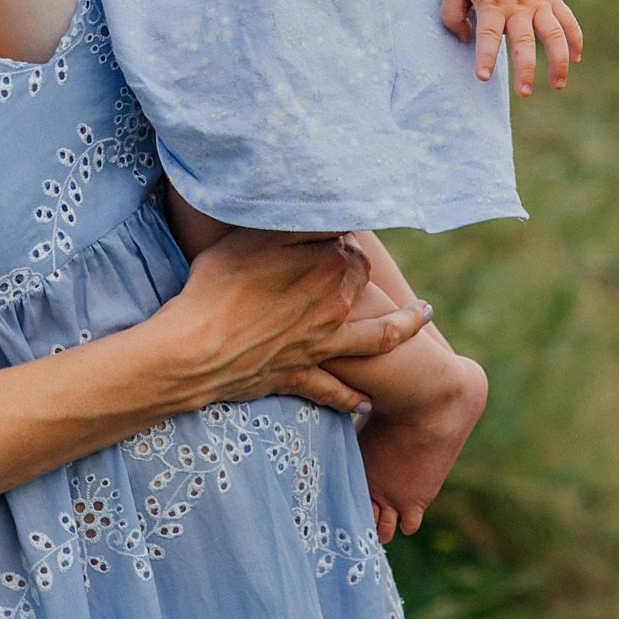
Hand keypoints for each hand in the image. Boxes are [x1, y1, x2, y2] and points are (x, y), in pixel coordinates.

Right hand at [154, 231, 427, 417]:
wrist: (195, 350)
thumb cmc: (215, 287)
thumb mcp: (249, 239)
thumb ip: (289, 224)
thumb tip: (320, 215)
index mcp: (326, 267)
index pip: (349, 244)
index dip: (340, 236)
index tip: (332, 231)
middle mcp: (335, 307)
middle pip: (363, 282)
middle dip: (365, 270)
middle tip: (364, 263)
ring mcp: (324, 346)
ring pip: (379, 338)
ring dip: (405, 326)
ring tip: (423, 316)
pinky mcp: (303, 376)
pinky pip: (338, 392)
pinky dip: (354, 398)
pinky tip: (366, 403)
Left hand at [441, 0, 582, 96]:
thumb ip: (452, 16)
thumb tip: (467, 40)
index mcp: (491, 5)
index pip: (488, 35)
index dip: (486, 56)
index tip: (483, 77)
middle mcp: (517, 7)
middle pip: (524, 41)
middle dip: (525, 69)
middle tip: (525, 93)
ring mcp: (538, 3)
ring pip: (554, 35)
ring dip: (558, 61)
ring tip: (558, 85)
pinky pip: (568, 21)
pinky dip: (574, 40)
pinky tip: (575, 59)